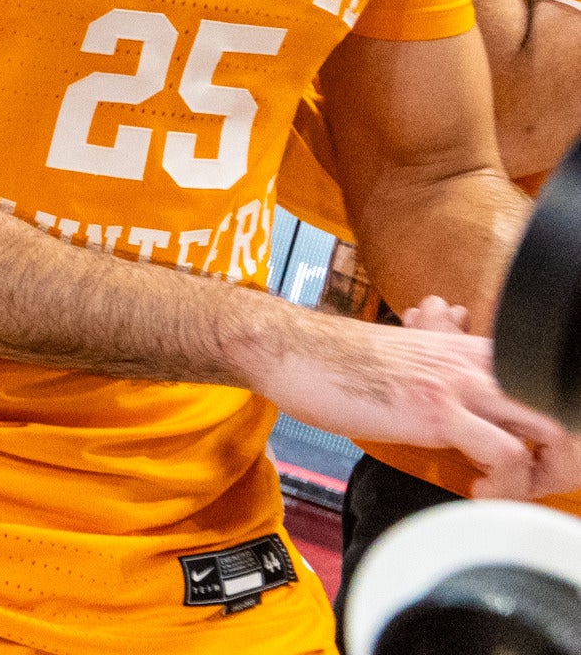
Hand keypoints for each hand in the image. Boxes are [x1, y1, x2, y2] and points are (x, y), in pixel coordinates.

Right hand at [256, 311, 580, 499]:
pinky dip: (505, 485)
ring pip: (551, 429)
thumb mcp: (406, 365)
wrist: (289, 349)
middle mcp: (476, 360)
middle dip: (562, 457)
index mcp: (472, 349)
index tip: (527, 462)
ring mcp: (459, 383)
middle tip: (526, 484)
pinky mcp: (436, 410)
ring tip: (502, 492)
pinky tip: (476, 493)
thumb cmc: (335, 363)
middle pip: (562, 405)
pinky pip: (506, 455)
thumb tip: (456, 408)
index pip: (546, 385)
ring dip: (541, 475)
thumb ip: (442, 381)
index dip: (550, 434)